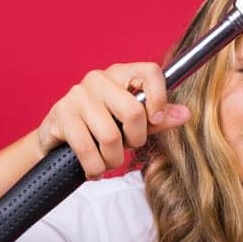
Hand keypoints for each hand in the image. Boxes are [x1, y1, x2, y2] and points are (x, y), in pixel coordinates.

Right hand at [34, 64, 190, 177]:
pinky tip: (93, 169)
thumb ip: (158, 119)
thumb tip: (185, 114)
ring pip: (110, 136)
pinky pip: (87, 149)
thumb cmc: (99, 129)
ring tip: (107, 161)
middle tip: (126, 148)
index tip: (156, 120)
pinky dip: (94, 168)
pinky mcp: (61, 114)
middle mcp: (98, 79)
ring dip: (112, 160)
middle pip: (133, 112)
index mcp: (121, 74)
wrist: (57, 139)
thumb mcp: (132, 124)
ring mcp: (78, 95)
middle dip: (134, 140)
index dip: (160, 98)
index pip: (150, 72)